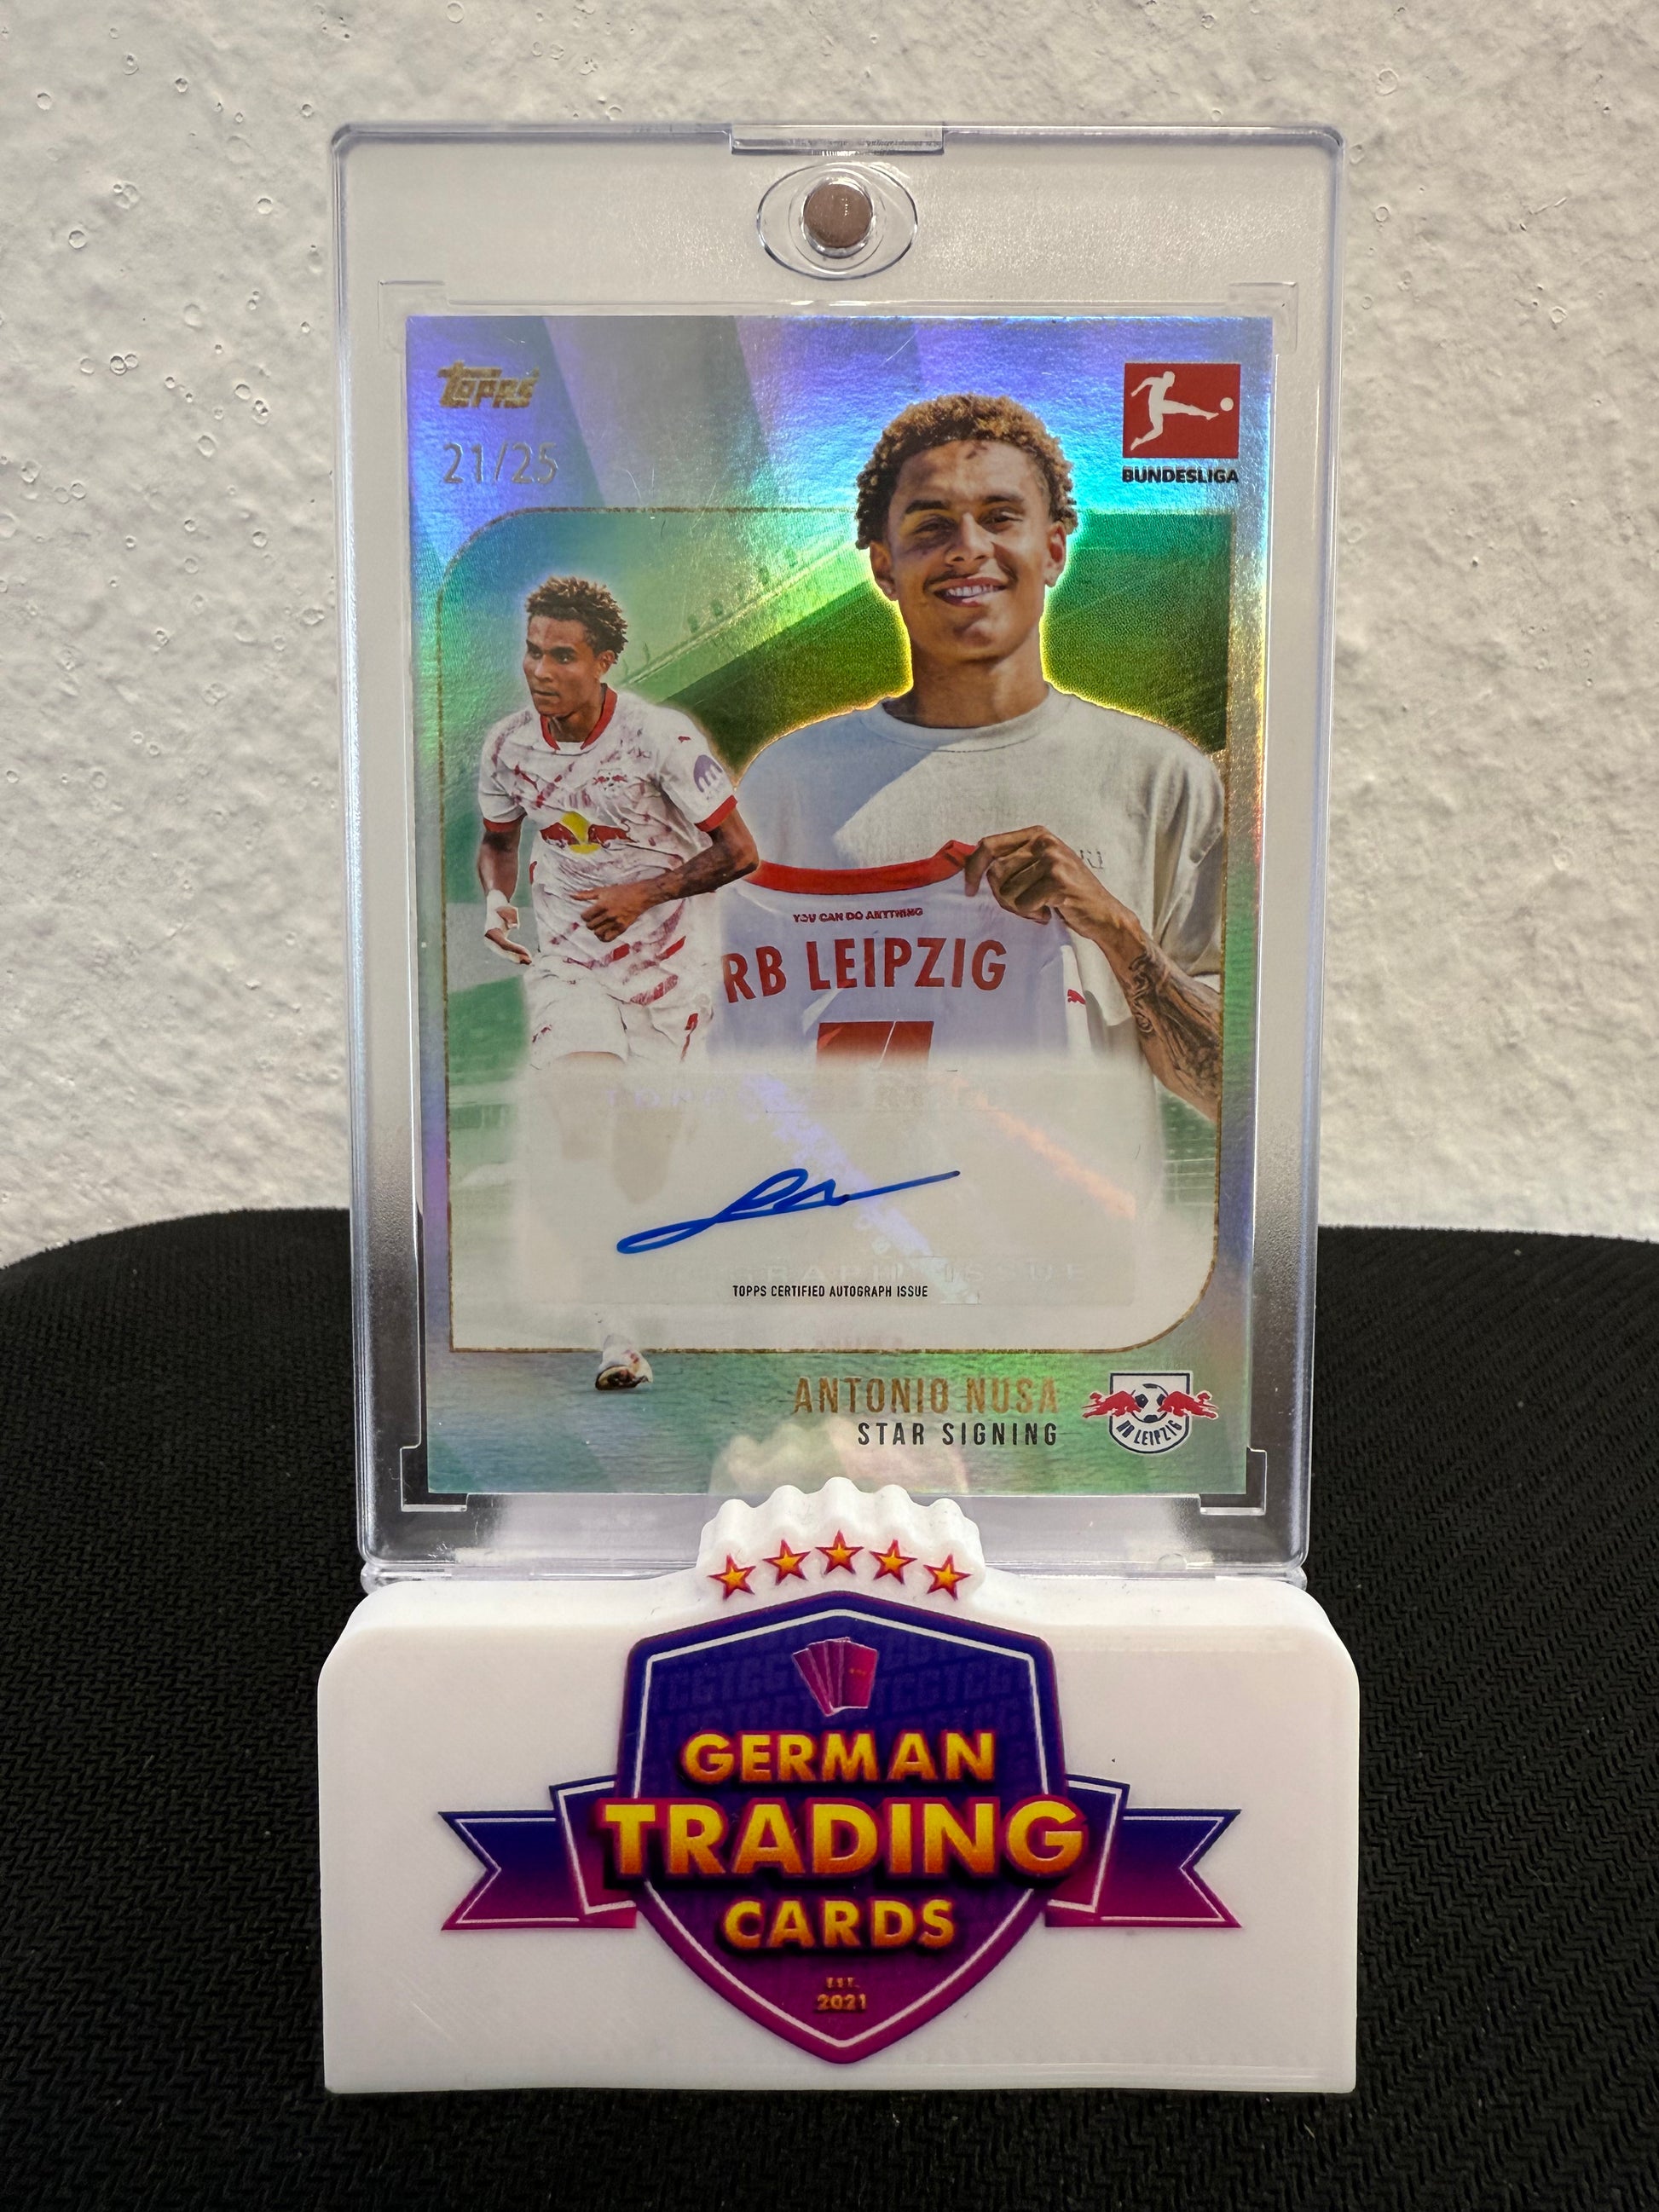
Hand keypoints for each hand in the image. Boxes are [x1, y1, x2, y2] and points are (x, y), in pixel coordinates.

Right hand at [483, 888, 531, 965]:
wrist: (496, 902)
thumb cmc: (504, 906)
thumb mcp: (509, 909)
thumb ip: (512, 916)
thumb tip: (514, 926)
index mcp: (491, 930)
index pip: (503, 944)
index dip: (514, 950)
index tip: (525, 953)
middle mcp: (489, 938)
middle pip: (503, 950)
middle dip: (516, 957)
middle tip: (529, 961)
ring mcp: (491, 941)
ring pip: (504, 952)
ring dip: (516, 957)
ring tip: (529, 961)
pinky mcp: (496, 942)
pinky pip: (506, 950)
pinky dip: (515, 954)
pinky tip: (524, 957)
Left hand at [580, 878, 659, 942]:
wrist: (640, 896)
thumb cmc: (621, 891)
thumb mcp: (603, 890)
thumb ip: (586, 894)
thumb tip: (571, 895)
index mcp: (602, 905)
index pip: (585, 917)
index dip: (584, 916)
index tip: (588, 914)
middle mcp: (608, 915)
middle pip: (590, 926)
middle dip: (590, 923)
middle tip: (594, 919)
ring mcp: (616, 922)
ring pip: (598, 933)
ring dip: (596, 930)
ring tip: (599, 925)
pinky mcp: (622, 928)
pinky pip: (608, 938)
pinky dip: (603, 937)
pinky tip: (604, 932)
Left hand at [962, 826, 1122, 937]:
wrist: (1103, 913)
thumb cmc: (1066, 893)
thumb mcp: (1040, 867)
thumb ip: (1013, 861)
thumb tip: (973, 868)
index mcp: (1036, 834)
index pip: (988, 845)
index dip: (973, 869)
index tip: (969, 890)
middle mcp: (1044, 841)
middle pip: (995, 872)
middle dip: (1003, 896)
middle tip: (1023, 905)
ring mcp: (1052, 859)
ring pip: (1008, 891)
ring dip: (1019, 908)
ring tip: (1040, 906)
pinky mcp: (1058, 880)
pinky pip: (1024, 903)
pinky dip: (1033, 914)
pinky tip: (1050, 911)